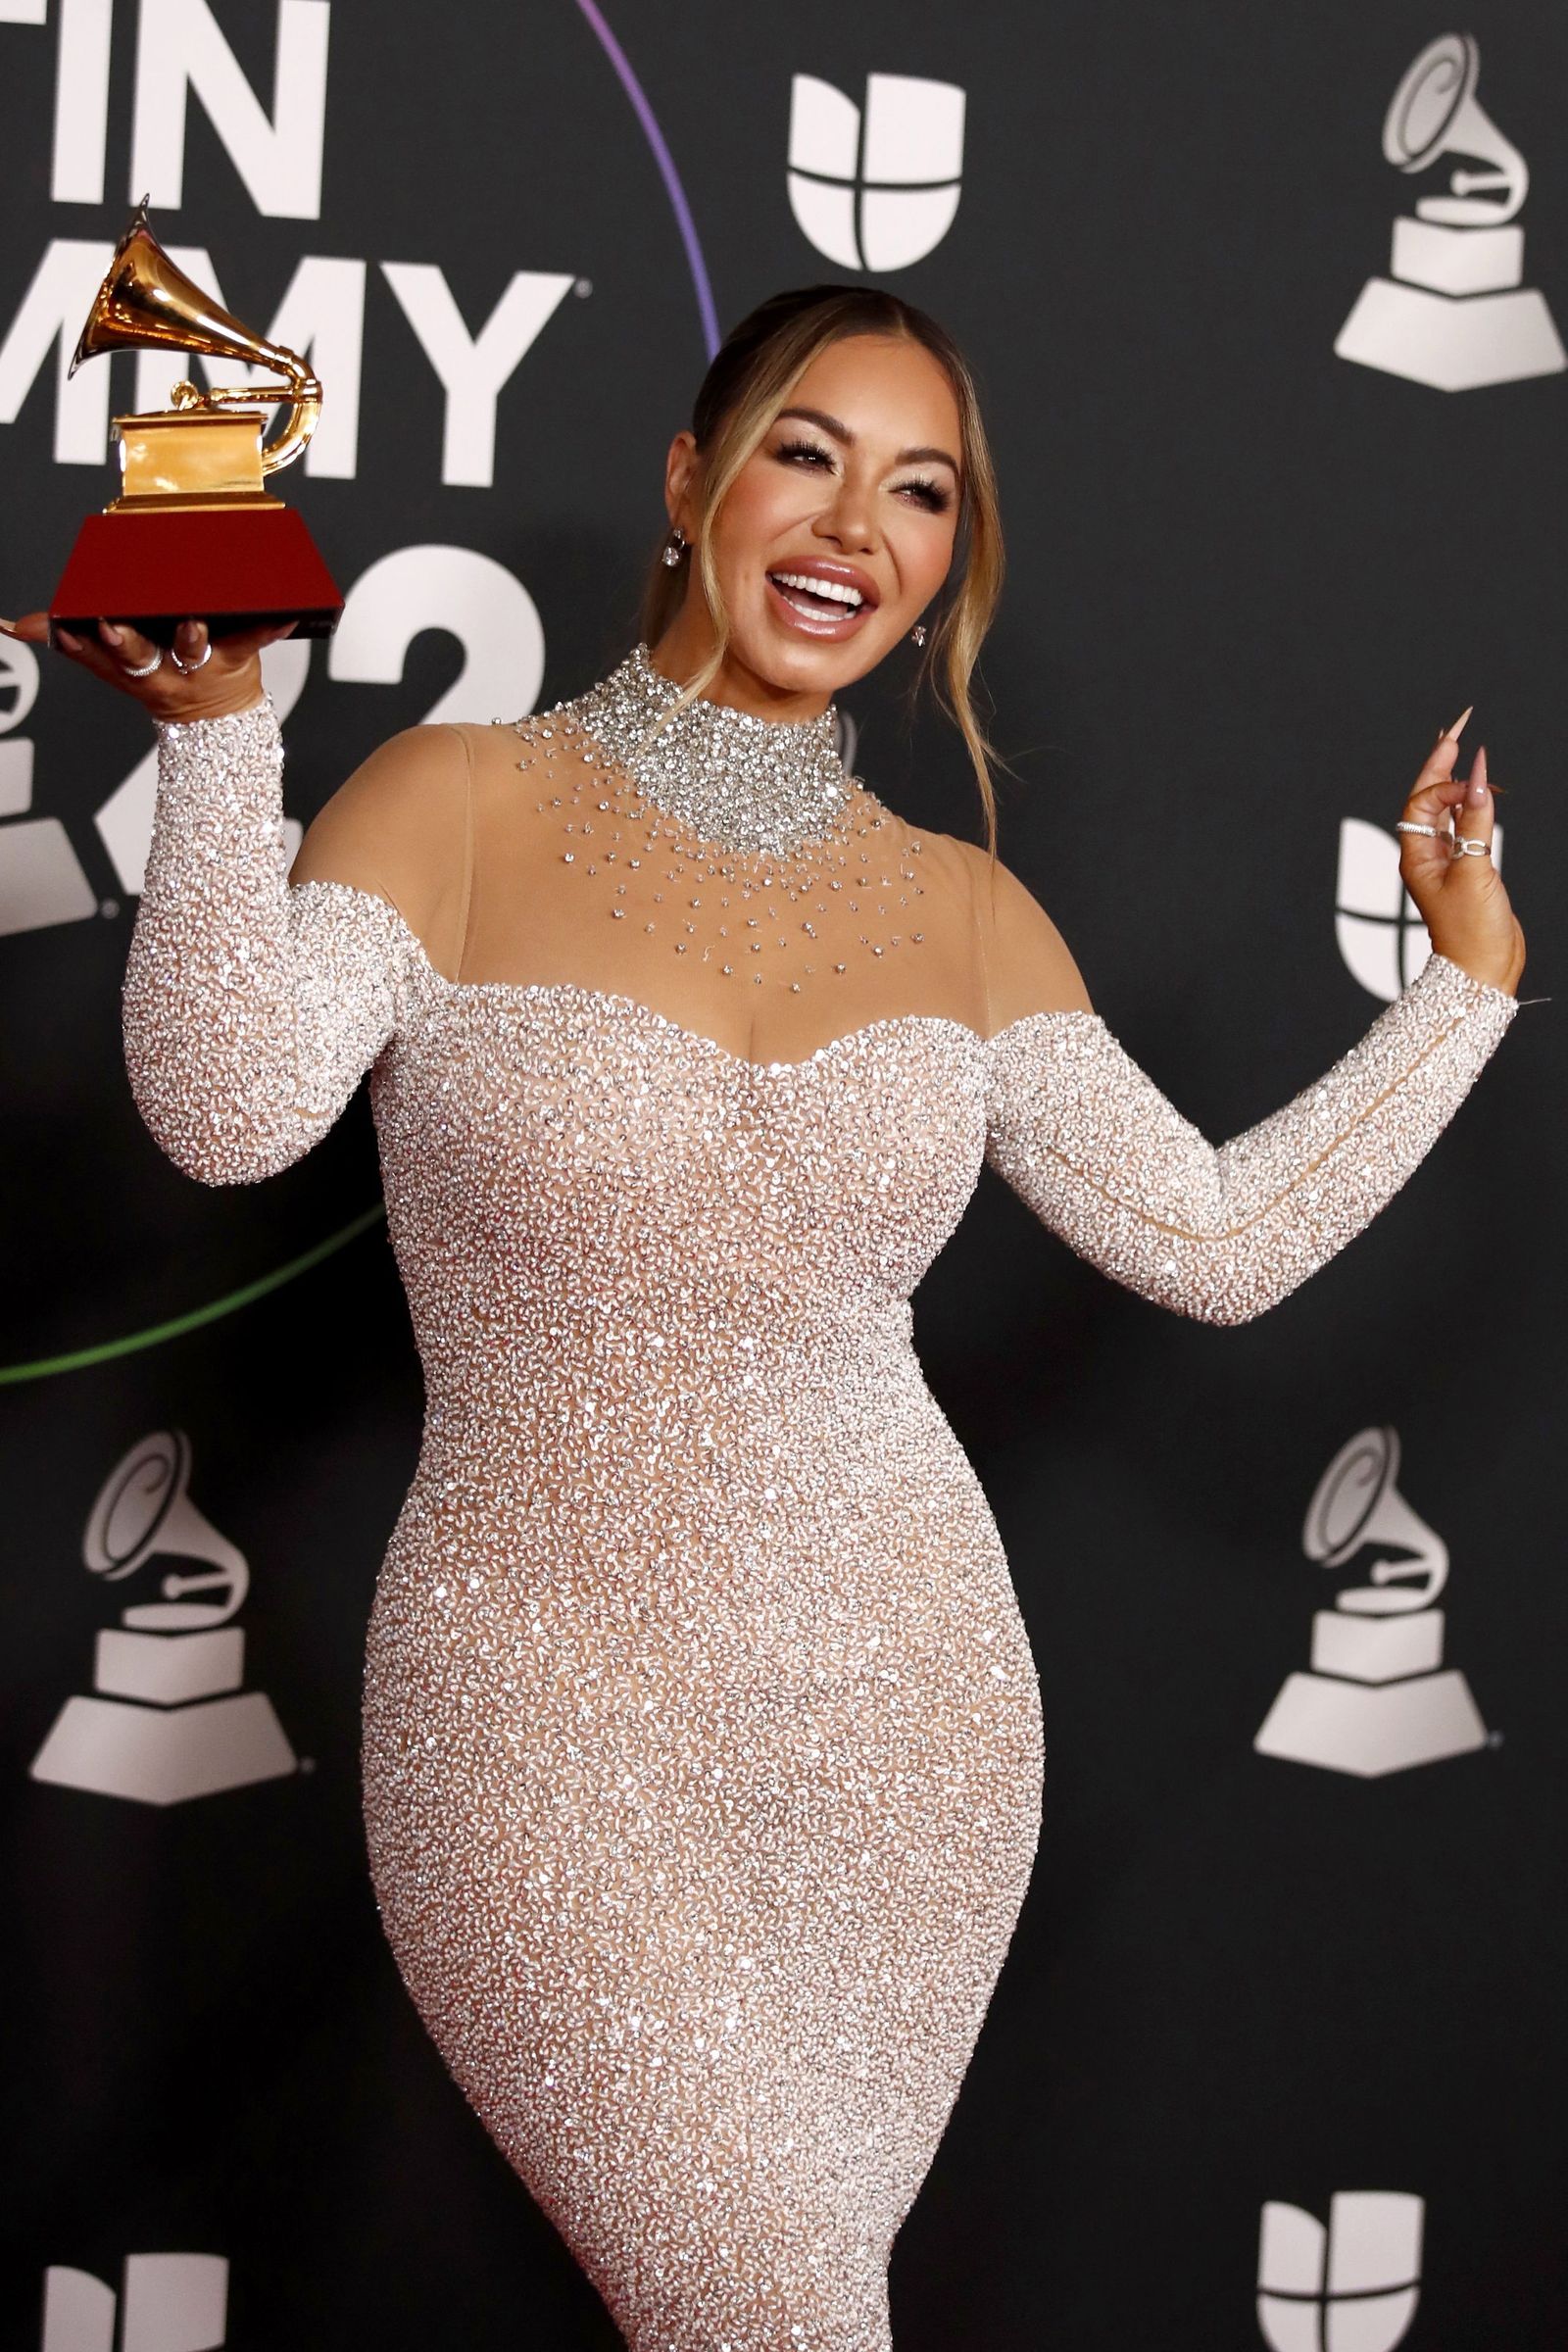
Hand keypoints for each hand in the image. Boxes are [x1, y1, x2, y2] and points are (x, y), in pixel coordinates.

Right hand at [1, 612, 293, 721]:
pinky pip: (255, 639)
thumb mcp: (112, 665)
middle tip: (113, 625)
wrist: (215, 718)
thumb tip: (14, 626)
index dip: (84, 641)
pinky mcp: (239, 656)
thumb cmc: (162, 677)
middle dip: (125, 642)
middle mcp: (162, 667)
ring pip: (192, 646)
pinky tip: (285, 613)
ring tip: (191, 619)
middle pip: (140, 655)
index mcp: (130, 665)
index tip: (72, 624)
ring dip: (189, 634)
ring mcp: (200, 663)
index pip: (99, 653)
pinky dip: (271, 626)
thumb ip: (69, 641)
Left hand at [1396, 716, 1524, 996]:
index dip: (1447, 783)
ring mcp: (1446, 861)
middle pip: (1429, 798)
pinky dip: (1470, 804)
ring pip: (1447, 810)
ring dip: (1455, 780)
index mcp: (1416, 855)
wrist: (1482, 970)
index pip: (1424, 803)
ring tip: (1459, 745)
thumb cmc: (1471, 931)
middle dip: (1441, 761)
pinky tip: (1474, 788)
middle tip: (1455, 726)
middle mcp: (1426, 854)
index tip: (1475, 776)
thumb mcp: (1475, 872)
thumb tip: (1478, 779)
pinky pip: (1463, 826)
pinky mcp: (1467, 869)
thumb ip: (1477, 824)